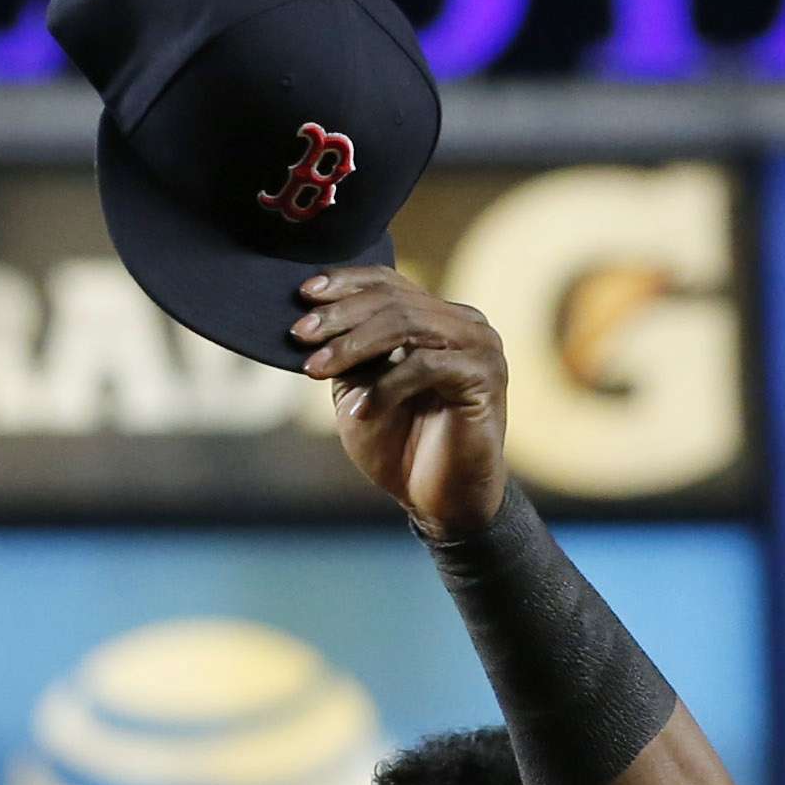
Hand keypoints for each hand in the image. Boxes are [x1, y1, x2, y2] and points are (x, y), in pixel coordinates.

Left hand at [295, 270, 508, 537]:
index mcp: (437, 318)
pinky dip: (386, 386)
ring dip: (354, 345)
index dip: (344, 283)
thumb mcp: (360, 389)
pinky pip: (425, 365)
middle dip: (339, 316)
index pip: (388, 282)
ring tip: (317, 368)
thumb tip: (310, 316)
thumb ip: (348, 351)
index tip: (302, 294)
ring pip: (407, 324)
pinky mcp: (485, 375)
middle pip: (393, 299)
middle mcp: (464, 323)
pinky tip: (359, 411)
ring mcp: (479, 346)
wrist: (440, 502)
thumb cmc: (400, 447)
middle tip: (300, 335)